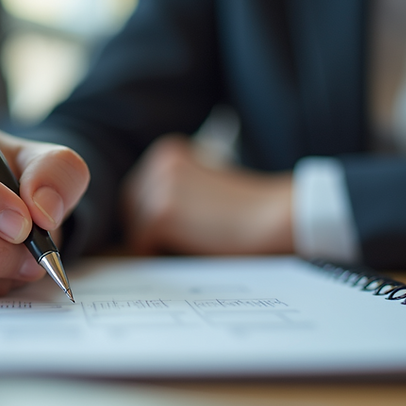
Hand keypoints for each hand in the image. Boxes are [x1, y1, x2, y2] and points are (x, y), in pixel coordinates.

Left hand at [122, 134, 292, 254]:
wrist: (275, 215)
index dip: (147, 215)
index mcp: (169, 152)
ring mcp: (160, 186)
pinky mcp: (162, 213)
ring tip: (181, 248)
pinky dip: (155, 253)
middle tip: (165, 245)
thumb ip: (175, 191)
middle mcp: (160, 162)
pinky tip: (181, 253)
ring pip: (135, 225)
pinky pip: (140, 242)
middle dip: (144, 227)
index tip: (164, 231)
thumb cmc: (247, 208)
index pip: (138, 190)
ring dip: (152, 242)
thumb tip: (139, 219)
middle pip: (130, 207)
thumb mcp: (203, 184)